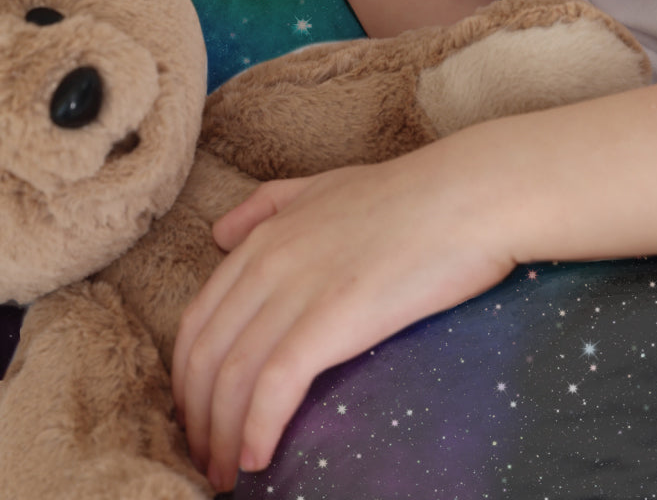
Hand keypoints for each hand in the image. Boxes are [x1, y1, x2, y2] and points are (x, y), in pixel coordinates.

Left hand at [171, 136, 516, 492]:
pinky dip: (256, 428)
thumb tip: (220, 236)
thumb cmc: (409, 195)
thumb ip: (269, 206)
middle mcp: (266, 261)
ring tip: (226, 478)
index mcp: (264, 238)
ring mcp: (297, 288)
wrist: (469, 195)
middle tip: (206, 461)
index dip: (187, 379)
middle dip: (196, 419)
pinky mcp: (332, 317)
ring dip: (221, 436)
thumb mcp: (323, 186)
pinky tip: (256, 460)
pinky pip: (274, 384)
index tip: (198, 418)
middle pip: (204, 355)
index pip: (197, 320)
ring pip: (231, 376)